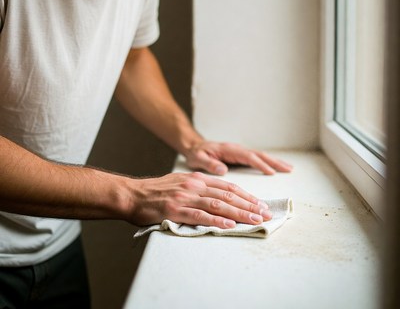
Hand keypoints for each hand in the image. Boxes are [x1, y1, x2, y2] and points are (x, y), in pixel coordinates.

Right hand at [129, 172, 271, 227]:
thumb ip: (198, 187)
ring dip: (239, 213)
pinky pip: (200, 216)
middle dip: (249, 205)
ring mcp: (185, 197)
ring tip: (255, 220)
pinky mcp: (175, 210)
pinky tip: (230, 225)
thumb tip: (216, 196)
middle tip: (265, 213)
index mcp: (196, 178)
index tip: (259, 204)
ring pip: (218, 205)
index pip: (227, 186)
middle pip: (227, 195)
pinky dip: (217, 221)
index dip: (246, 195)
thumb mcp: (180, 182)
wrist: (132, 194)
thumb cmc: (156, 191)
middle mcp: (194, 185)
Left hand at [184, 141, 292, 175]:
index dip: (259, 164)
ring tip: (289, 168)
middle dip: (274, 161)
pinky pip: (256, 158)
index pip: (247, 157)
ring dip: (274, 161)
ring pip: (260, 155)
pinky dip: (268, 162)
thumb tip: (223, 170)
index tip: (271, 172)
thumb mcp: (198, 158)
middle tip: (288, 169)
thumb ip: (209, 163)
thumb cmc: (195, 153)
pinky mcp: (240, 156)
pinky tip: (276, 167)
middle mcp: (236, 149)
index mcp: (228, 150)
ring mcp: (239, 152)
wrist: (194, 146)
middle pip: (258, 154)